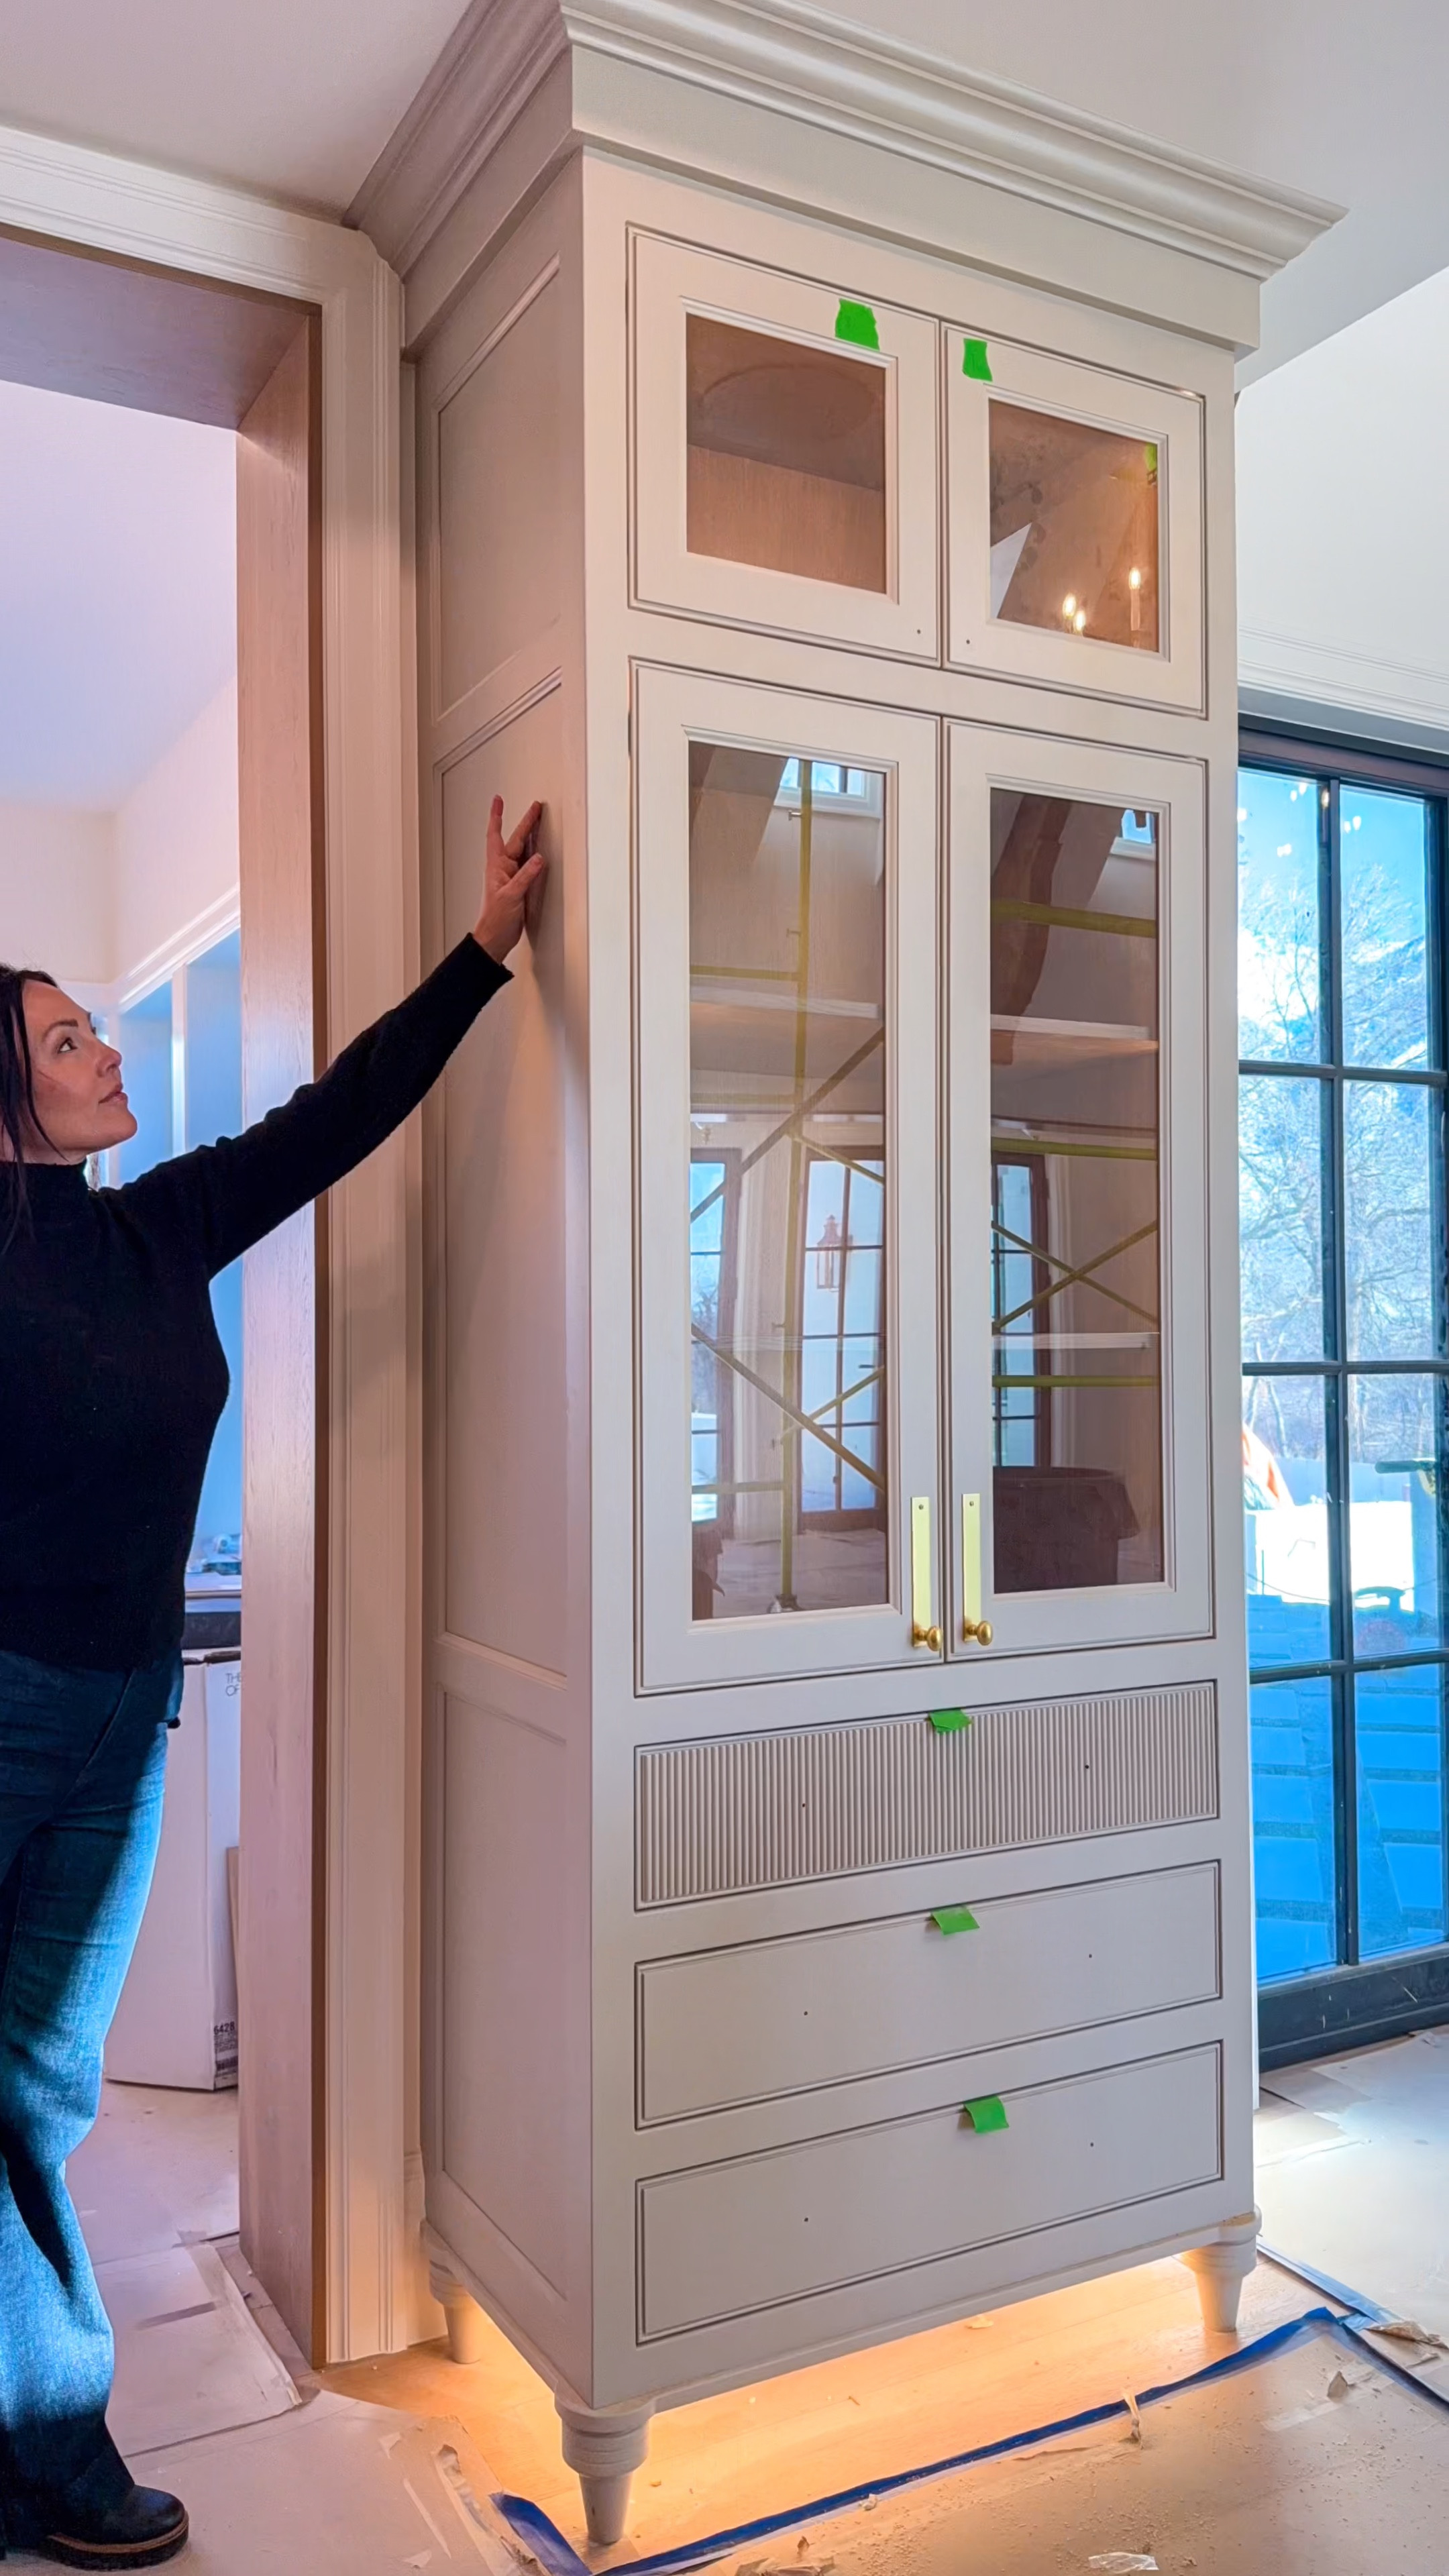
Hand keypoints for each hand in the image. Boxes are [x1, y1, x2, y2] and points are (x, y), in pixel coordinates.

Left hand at [473, 796, 545, 963]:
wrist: (495, 939)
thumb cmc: (495, 920)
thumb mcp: (511, 895)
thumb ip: (526, 876)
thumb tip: (538, 858)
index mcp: (496, 867)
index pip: (495, 835)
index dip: (497, 816)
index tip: (499, 800)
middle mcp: (503, 869)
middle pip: (515, 839)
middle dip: (526, 822)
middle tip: (536, 808)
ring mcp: (511, 877)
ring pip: (523, 851)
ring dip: (530, 836)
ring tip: (539, 823)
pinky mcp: (519, 887)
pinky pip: (528, 866)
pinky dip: (535, 856)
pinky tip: (541, 852)